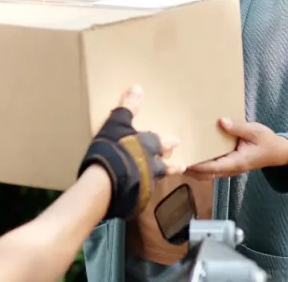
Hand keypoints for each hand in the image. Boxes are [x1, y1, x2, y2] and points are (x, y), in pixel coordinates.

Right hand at [77, 85, 183, 220]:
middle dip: (172, 164)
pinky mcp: (134, 199)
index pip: (163, 142)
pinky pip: (140, 194)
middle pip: (165, 165)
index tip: (177, 141)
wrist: (106, 182)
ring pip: (155, 180)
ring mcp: (145, 184)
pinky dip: (139, 191)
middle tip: (181, 165)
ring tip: (157, 180)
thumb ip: (127, 107)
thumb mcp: (118, 122)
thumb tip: (137, 88)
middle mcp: (152, 166)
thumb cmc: (114, 148)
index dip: (169, 141)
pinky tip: (135, 193)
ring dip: (157, 178)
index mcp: (149, 145)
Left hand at [186, 118, 287, 179]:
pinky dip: (199, 164)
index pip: (213, 168)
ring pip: (207, 174)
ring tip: (177, 158)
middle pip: (205, 175)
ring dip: (192, 168)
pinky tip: (191, 154)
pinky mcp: (227, 164)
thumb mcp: (255, 131)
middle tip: (172, 160)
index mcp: (237, 162)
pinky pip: (211, 168)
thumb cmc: (267, 142)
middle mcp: (230, 169)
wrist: (278, 152)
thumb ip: (238, 128)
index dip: (197, 166)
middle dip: (189, 169)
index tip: (183, 160)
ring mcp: (228, 168)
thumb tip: (222, 122)